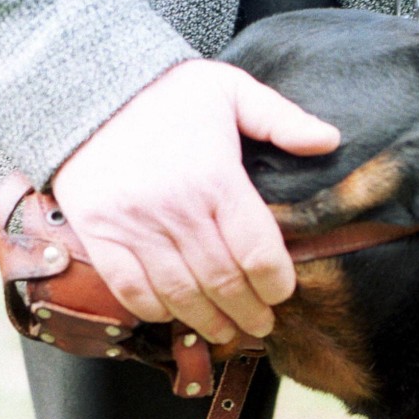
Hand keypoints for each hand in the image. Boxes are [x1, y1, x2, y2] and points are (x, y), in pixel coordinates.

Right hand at [51, 59, 340, 342]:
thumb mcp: (230, 89)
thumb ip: (280, 118)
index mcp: (215, 177)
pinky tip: (175, 315)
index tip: (282, 292)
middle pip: (223, 281)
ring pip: (180, 293)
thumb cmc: (167, 93)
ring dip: (207, 321)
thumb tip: (330, 141)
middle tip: (261, 325)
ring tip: (226, 331)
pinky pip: (130, 288)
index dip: (276, 283)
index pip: (257, 251)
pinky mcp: (99, 233)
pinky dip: (155, 310)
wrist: (89, 87)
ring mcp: (134, 224)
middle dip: (248, 311)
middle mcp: (176, 208)